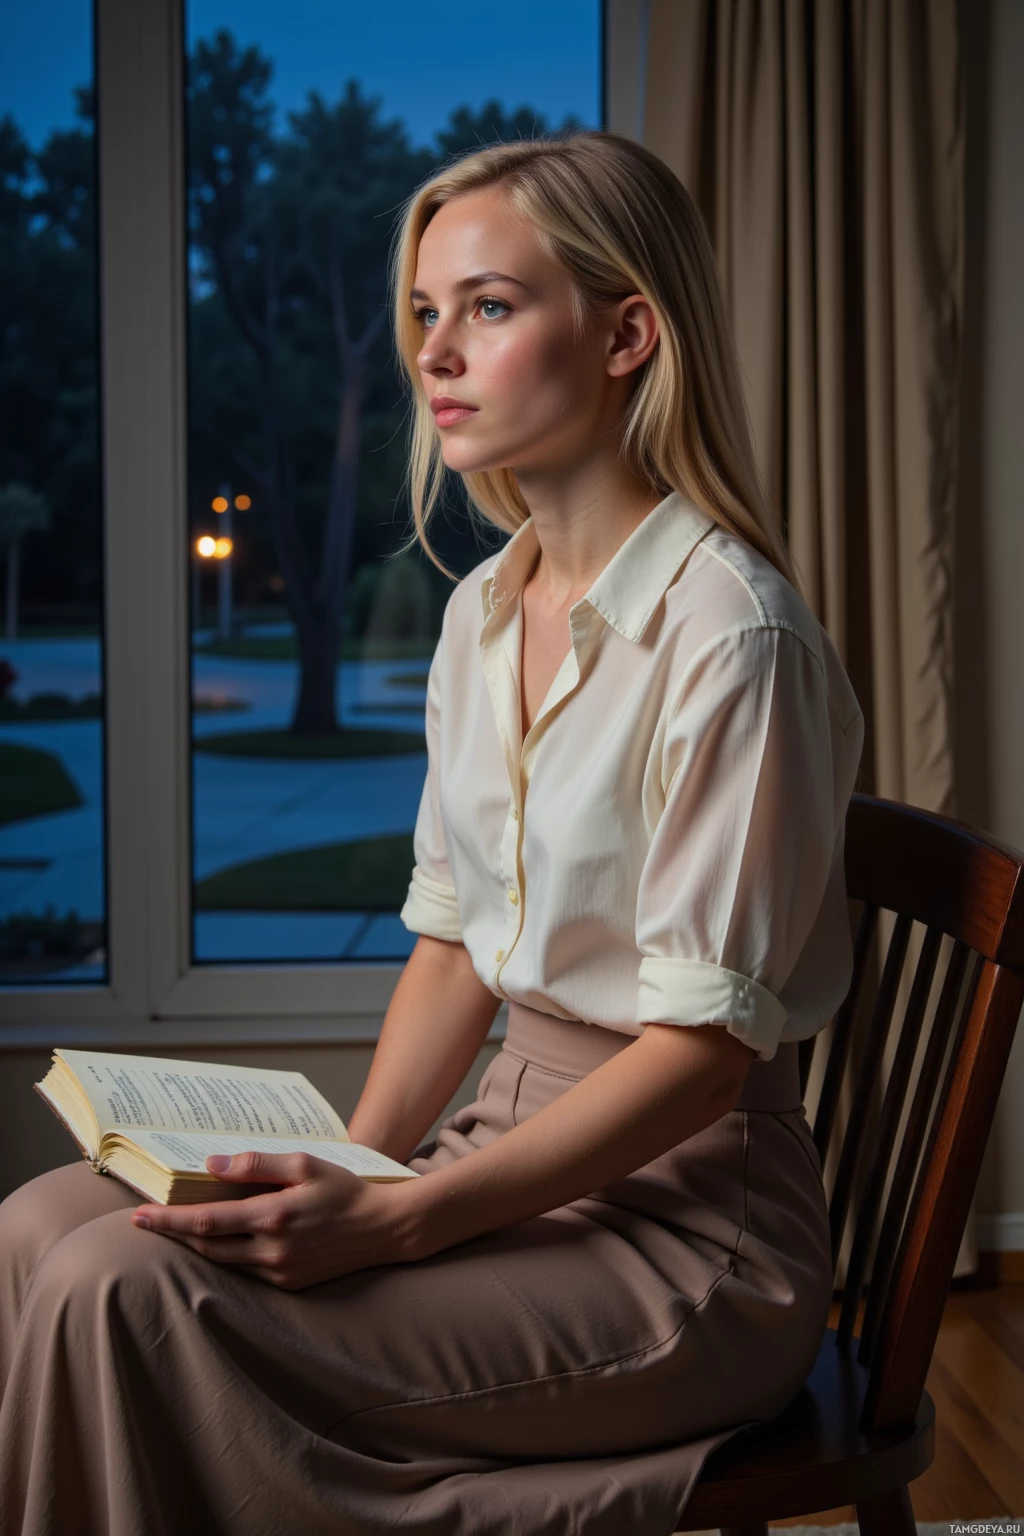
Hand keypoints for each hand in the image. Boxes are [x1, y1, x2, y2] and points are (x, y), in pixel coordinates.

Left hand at [129, 1150, 413, 1289]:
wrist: (384, 1229)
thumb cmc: (345, 1190)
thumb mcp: (304, 1164)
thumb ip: (258, 1165)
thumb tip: (213, 1166)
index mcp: (272, 1217)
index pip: (205, 1221)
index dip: (168, 1219)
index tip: (140, 1215)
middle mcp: (271, 1251)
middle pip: (205, 1245)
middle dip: (172, 1233)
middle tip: (143, 1221)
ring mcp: (279, 1272)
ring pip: (222, 1261)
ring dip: (195, 1245)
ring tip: (174, 1228)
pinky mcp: (288, 1284)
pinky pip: (244, 1270)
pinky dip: (223, 1255)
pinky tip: (215, 1241)